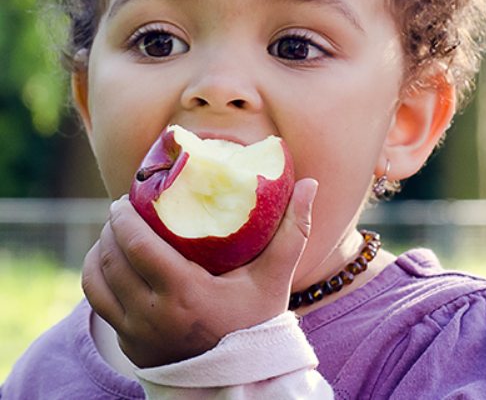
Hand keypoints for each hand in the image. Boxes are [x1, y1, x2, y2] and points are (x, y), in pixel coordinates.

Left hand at [82, 178, 317, 367]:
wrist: (240, 380)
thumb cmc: (257, 323)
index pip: (138, 246)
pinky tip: (106, 262)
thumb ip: (294, 230)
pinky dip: (94, 276)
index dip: (123, 218)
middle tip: (120, 210)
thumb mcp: (276, 277)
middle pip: (113, 259)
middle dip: (110, 227)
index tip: (124, 199)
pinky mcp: (128, 345)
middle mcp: (154, 315)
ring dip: (98, 250)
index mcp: (185, 294)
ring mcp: (136, 334)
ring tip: (111, 232)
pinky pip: (97, 304)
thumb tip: (312, 184)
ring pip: (98, 281)